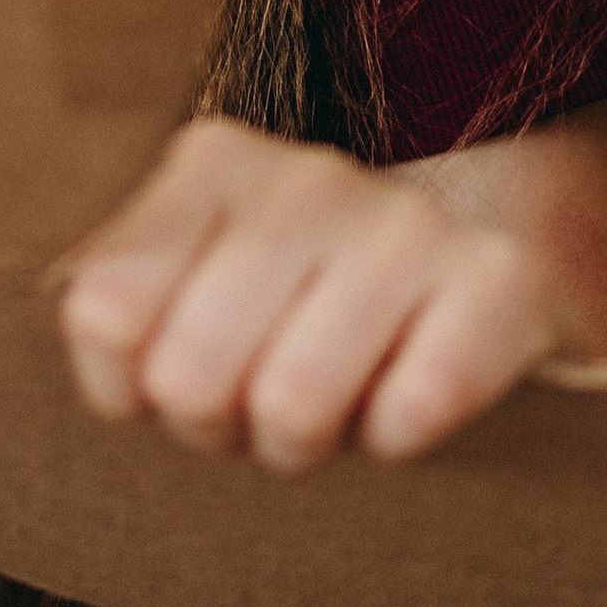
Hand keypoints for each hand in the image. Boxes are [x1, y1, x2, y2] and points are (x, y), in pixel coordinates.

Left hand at [53, 114, 562, 470]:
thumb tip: (106, 322)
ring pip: (292, 404)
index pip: (106, 315)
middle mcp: (308, 173)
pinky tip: (407, 393)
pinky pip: (410, 411)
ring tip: (339, 401)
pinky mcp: (500, 278)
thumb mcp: (186, 306)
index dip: (140, 387)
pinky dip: (398, 438)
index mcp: (213, 165)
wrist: (474, 294)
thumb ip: (115, 320)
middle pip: (190, 378)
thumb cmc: (301, 319)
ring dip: (310, 441)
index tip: (190, 366)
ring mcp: (406, 217)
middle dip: (223, 428)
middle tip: (268, 402)